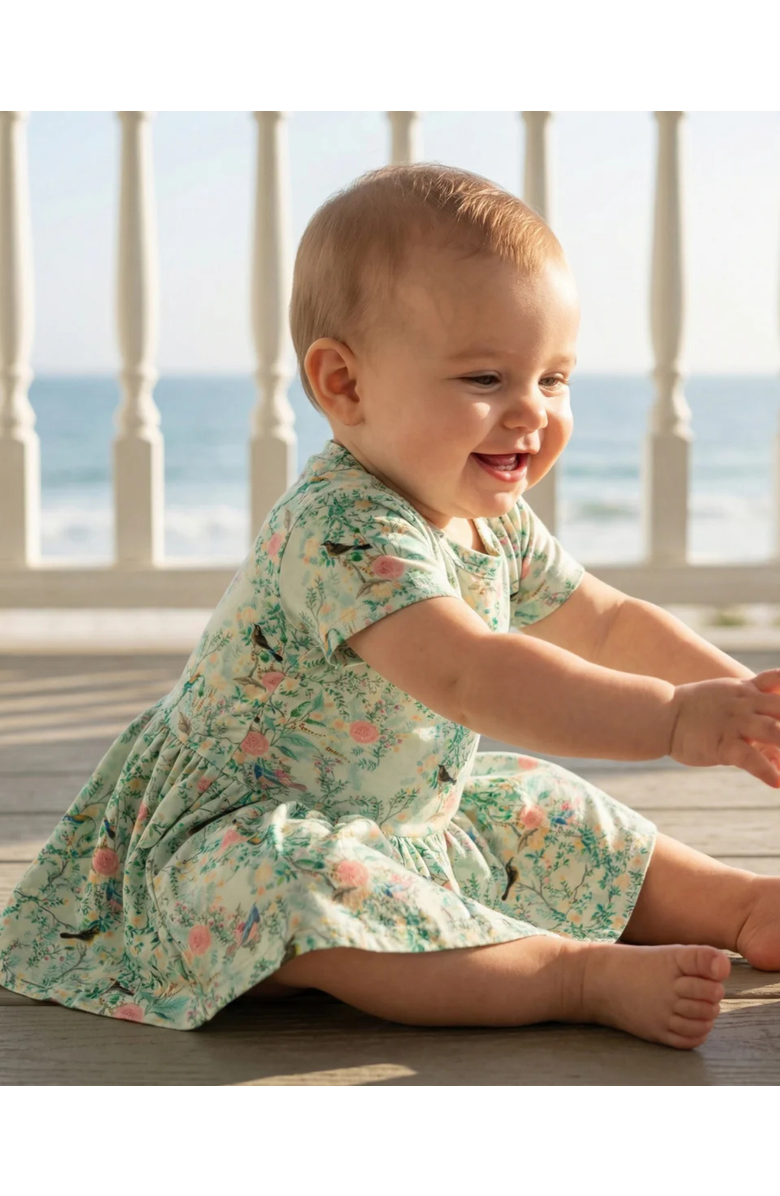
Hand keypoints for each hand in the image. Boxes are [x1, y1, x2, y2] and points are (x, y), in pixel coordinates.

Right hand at [669, 668, 779, 786]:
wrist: (661, 713)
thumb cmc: (696, 706)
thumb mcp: (729, 691)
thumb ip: (756, 692)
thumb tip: (775, 707)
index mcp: (749, 689)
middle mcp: (746, 703)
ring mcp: (735, 723)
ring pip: (774, 731)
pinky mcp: (722, 744)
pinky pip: (748, 757)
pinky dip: (766, 770)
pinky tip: (777, 784)